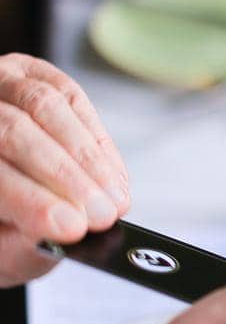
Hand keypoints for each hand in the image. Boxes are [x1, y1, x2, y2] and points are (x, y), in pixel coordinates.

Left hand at [0, 55, 129, 287]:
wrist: (1, 196)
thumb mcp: (5, 250)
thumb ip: (27, 240)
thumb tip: (67, 228)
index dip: (30, 199)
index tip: (70, 228)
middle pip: (12, 132)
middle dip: (66, 177)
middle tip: (101, 216)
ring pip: (45, 106)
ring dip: (89, 159)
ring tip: (115, 200)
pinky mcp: (31, 73)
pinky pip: (71, 95)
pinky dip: (98, 140)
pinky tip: (113, 177)